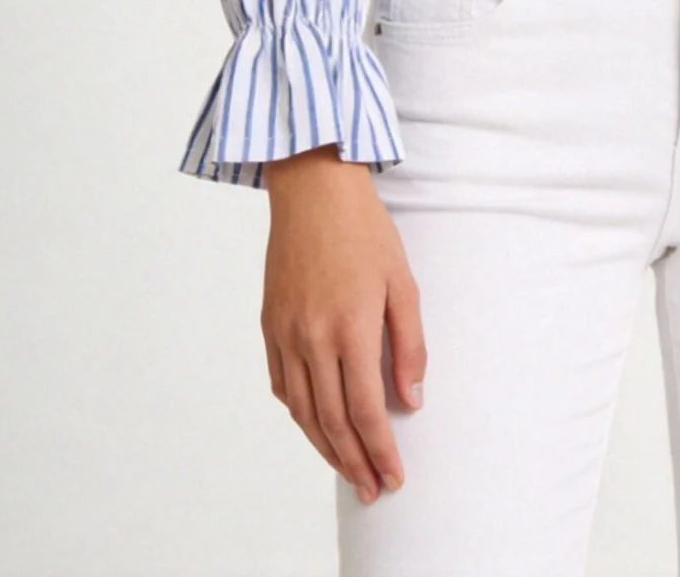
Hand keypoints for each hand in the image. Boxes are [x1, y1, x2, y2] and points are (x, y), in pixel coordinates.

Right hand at [261, 144, 425, 502]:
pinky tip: (315, 423)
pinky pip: (282, 384)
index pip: (364, 410)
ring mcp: (285, 332)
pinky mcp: (269, 324)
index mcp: (350, 327)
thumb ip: (409, 344)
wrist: (313, 190)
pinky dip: (299, 412)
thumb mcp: (402, 282)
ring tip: (347, 471)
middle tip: (372, 490)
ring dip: (325, 448)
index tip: (394, 477)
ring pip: (303, 410)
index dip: (380, 450)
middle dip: (354, 462)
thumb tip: (410, 400)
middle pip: (332, 421)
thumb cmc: (365, 231)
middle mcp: (312, 337)